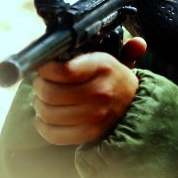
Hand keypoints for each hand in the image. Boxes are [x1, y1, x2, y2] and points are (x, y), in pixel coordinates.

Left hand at [32, 37, 147, 145]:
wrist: (132, 108)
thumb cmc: (111, 79)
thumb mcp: (109, 57)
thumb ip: (108, 44)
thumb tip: (138, 42)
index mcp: (102, 67)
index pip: (63, 70)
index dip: (44, 69)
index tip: (43, 67)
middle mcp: (99, 92)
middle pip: (50, 92)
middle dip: (38, 86)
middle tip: (40, 82)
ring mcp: (94, 116)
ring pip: (48, 112)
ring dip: (39, 104)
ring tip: (43, 98)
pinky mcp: (88, 135)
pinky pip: (52, 133)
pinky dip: (42, 124)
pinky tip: (45, 115)